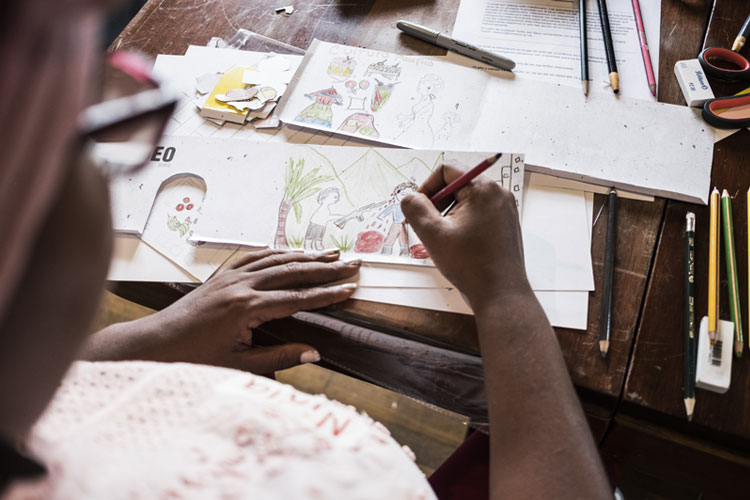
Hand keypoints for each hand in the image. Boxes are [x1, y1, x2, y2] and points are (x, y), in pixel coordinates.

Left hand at [134, 249, 359, 372]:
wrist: (156, 343)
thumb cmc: (195, 358)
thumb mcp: (240, 364)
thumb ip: (279, 357)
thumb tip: (314, 353)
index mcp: (247, 308)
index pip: (298, 299)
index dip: (327, 294)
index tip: (351, 289)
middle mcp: (241, 286)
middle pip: (292, 272)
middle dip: (324, 268)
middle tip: (351, 264)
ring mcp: (230, 276)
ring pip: (275, 260)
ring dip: (305, 256)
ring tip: (330, 254)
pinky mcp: (222, 275)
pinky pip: (254, 257)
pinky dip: (276, 252)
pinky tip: (289, 252)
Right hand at [400, 164, 530, 310]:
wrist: (500, 294)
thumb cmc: (470, 265)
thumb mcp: (432, 234)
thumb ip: (415, 208)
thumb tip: (409, 198)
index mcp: (483, 189)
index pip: (447, 170)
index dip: (426, 187)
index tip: (417, 208)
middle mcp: (498, 194)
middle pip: (457, 184)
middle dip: (437, 203)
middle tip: (426, 226)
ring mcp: (505, 210)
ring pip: (467, 201)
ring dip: (448, 215)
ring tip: (442, 239)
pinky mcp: (505, 225)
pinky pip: (478, 214)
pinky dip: (462, 224)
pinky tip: (457, 245)